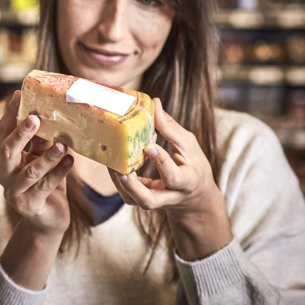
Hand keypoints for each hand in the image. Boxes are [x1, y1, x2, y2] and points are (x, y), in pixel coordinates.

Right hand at [0, 91, 73, 235]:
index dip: (10, 113)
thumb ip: (41, 140)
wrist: (48, 220)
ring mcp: (15, 192)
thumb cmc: (45, 182)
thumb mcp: (41, 157)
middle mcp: (4, 174)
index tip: (18, 94)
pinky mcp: (30, 205)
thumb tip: (49, 111)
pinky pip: (45, 187)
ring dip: (47, 157)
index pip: (3, 132)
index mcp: (5, 158)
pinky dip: (59, 173)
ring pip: (30, 171)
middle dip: (20, 133)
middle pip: (7, 151)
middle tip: (35, 118)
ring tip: (61, 144)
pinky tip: (70, 161)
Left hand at [109, 98, 231, 259]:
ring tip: (111, 163)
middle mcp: (169, 196)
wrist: (194, 195)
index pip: (173, 177)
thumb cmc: (192, 166)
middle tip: (122, 170)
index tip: (149, 145)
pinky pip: (127, 194)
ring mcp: (153, 201)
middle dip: (133, 186)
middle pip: (149, 200)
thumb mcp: (189, 146)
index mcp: (186, 182)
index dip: (161, 162)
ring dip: (119, 183)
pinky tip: (112, 162)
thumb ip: (171, 128)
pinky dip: (117, 180)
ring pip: (133, 200)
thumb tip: (155, 103)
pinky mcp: (141, 200)